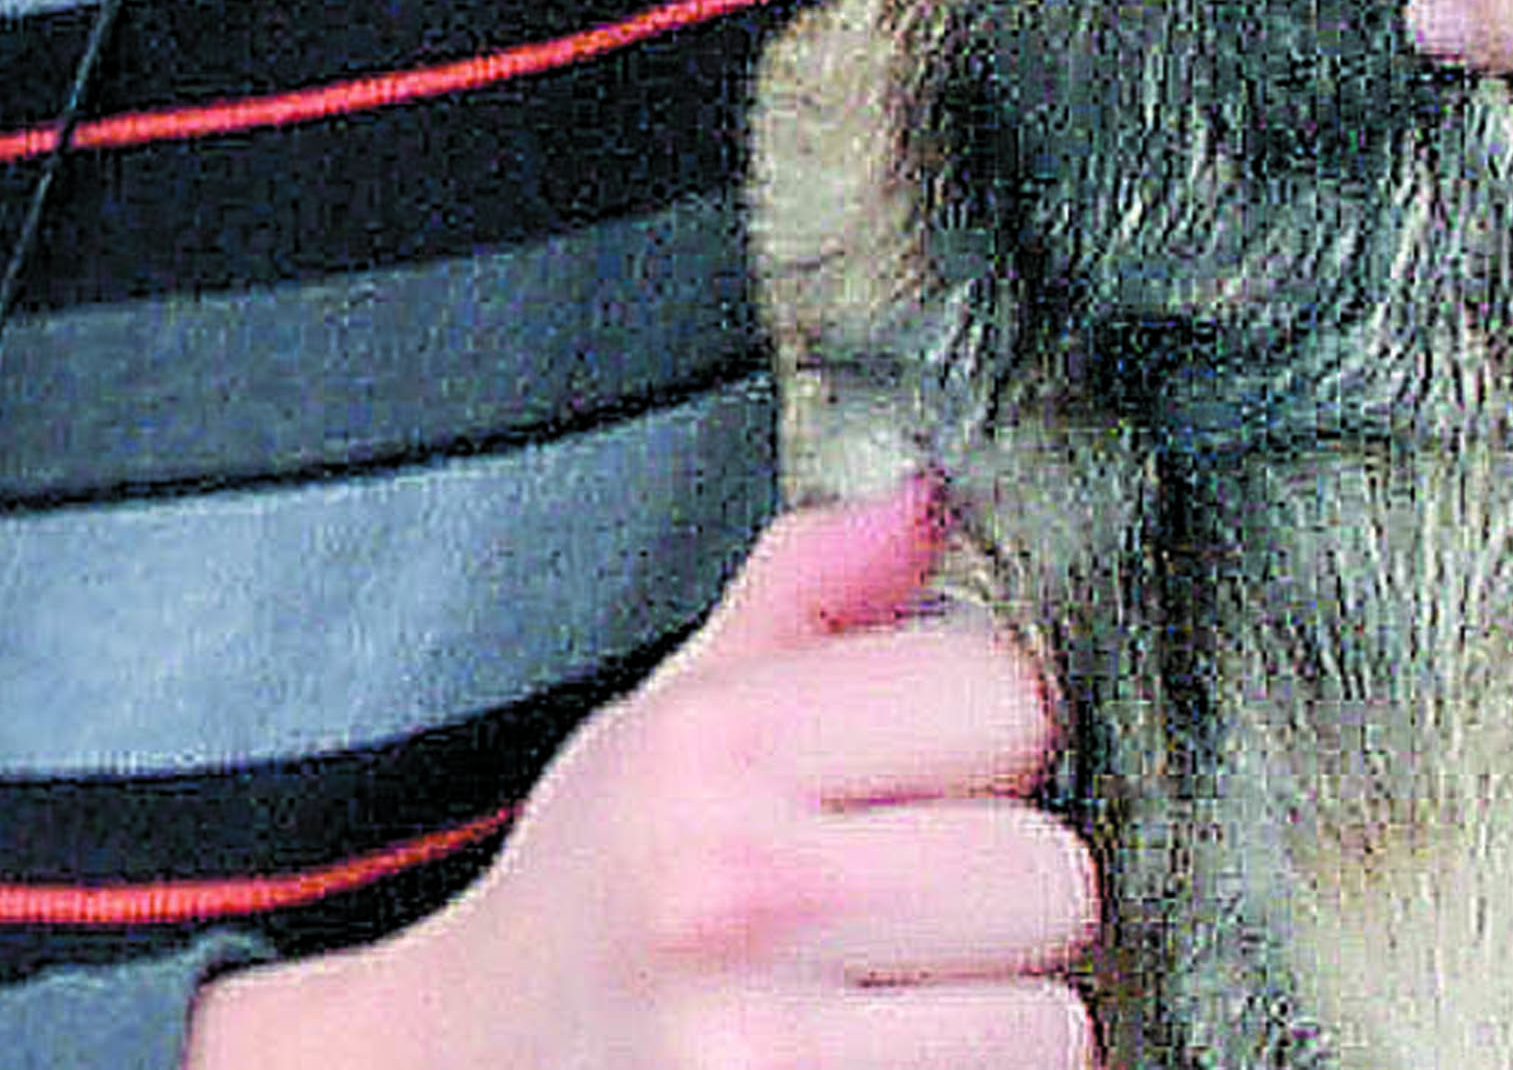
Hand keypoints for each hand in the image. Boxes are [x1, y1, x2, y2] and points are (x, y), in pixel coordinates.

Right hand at [191, 478, 1097, 1069]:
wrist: (465, 1068)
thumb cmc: (592, 899)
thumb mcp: (667, 719)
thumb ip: (801, 599)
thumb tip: (923, 499)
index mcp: (709, 750)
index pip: (997, 696)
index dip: (975, 735)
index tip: (921, 772)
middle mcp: (734, 892)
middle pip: (1043, 873)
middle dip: (994, 893)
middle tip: (902, 911)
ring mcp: (763, 1050)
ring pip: (1047, 1022)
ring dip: (990, 1018)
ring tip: (889, 1002)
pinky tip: (879, 1057)